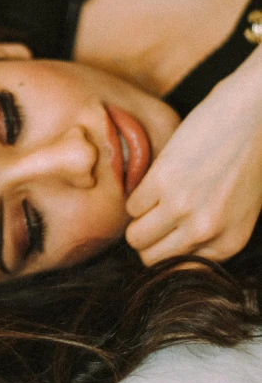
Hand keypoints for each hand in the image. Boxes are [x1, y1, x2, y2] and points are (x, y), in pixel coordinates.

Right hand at [125, 75, 261, 264]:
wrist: (253, 115)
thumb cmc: (248, 158)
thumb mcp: (240, 210)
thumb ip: (211, 235)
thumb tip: (173, 249)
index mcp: (228, 242)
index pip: (176, 268)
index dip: (168, 248)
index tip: (169, 230)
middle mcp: (205, 230)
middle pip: (151, 257)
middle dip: (149, 240)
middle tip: (156, 216)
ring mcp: (182, 207)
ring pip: (135, 237)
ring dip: (139, 220)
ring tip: (156, 199)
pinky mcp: (162, 181)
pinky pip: (132, 206)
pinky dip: (138, 195)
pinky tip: (156, 179)